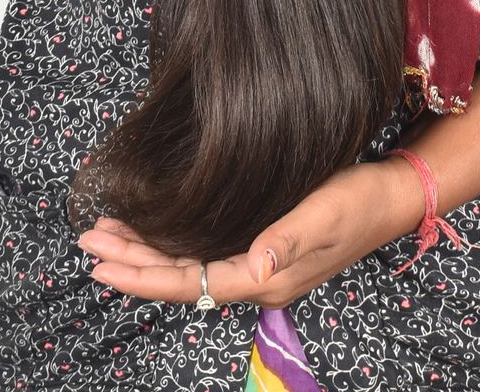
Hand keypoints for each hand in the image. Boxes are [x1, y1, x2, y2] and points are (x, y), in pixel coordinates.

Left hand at [76, 158, 424, 308]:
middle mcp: (257, 276)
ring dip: (147, 253)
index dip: (144, 275)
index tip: (102, 263)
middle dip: (132, 263)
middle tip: (89, 242)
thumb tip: (254, 267)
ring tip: (109, 236)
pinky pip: (204, 253)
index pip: (191, 284)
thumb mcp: (325, 215)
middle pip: (181, 279)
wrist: (390, 196)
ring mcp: (259, 264)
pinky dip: (172, 243)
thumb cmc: (359, 202)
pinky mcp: (263, 246)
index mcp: (266, 276)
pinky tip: (156, 232)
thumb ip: (288, 240)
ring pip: (189, 267)